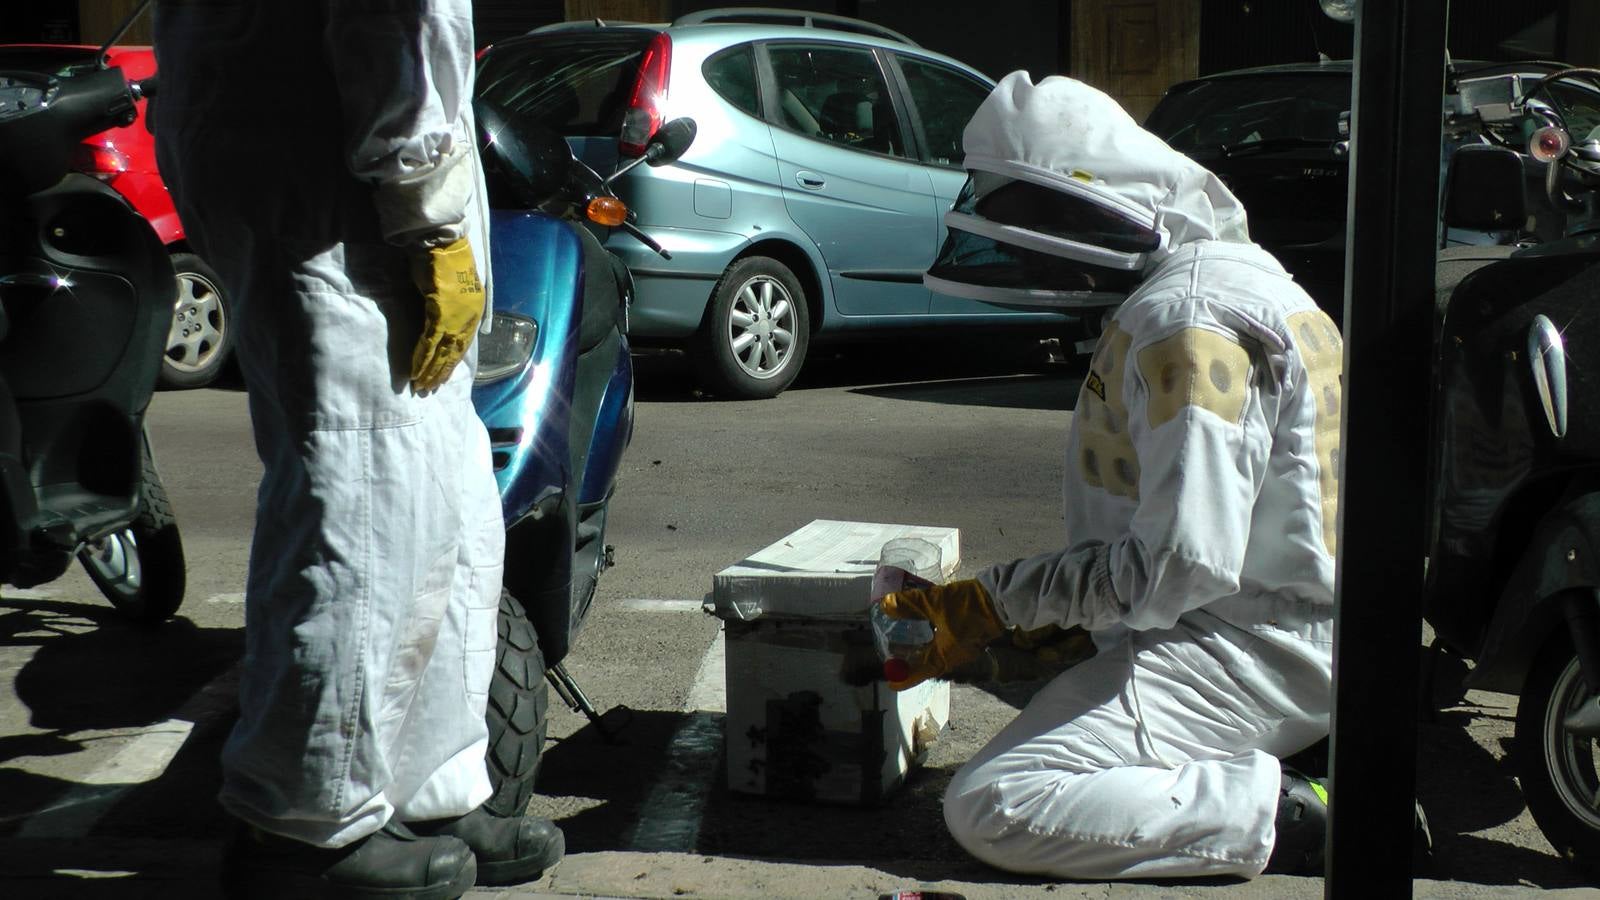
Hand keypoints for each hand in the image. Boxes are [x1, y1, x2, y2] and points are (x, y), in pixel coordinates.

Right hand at [409, 237, 484, 391]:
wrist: (441, 243)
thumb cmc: (443, 262)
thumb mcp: (451, 290)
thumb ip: (448, 309)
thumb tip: (439, 324)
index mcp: (474, 313)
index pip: (461, 345)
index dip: (450, 363)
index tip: (441, 378)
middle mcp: (468, 318)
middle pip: (453, 352)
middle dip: (440, 373)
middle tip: (429, 390)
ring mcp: (456, 317)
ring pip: (442, 352)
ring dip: (430, 371)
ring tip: (421, 386)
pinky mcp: (440, 313)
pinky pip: (430, 342)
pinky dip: (422, 357)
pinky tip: (416, 371)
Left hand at [878, 578, 1004, 688]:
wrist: (997, 598)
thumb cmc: (966, 606)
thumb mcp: (933, 602)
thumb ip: (908, 604)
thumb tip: (885, 605)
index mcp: (944, 657)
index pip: (920, 673)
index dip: (904, 678)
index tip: (891, 682)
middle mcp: (953, 657)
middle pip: (926, 663)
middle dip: (908, 660)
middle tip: (891, 654)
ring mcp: (962, 649)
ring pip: (935, 652)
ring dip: (920, 648)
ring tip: (903, 636)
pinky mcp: (968, 638)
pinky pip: (944, 644)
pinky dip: (931, 639)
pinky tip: (924, 625)